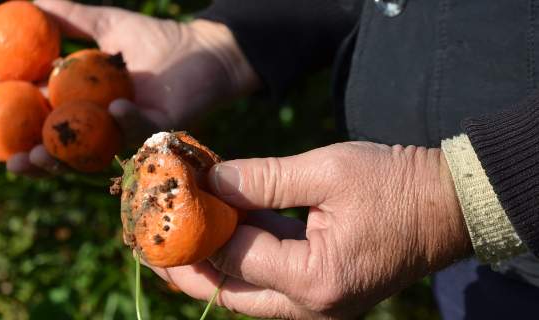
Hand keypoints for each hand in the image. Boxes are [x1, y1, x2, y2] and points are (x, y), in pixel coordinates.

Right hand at [0, 0, 259, 175]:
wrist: (203, 47)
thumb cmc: (154, 39)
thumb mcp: (105, 24)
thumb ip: (68, 18)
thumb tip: (25, 1)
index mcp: (82, 102)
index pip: (38, 112)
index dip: (8, 110)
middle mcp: (99, 125)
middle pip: (56, 147)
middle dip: (28, 156)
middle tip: (6, 157)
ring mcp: (125, 134)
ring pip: (89, 154)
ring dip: (61, 158)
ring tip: (36, 155)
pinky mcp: (156, 134)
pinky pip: (137, 132)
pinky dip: (124, 122)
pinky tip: (113, 111)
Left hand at [145, 142, 471, 318]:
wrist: (450, 204)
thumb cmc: (396, 183)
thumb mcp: (327, 170)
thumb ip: (263, 179)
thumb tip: (211, 181)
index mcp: (315, 279)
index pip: (233, 257)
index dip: (195, 226)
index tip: (165, 198)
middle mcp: (315, 305)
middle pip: (230, 292)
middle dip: (186, 268)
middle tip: (147, 244)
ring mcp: (320, 303)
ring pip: (246, 292)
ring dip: (210, 264)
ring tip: (171, 239)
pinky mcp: (323, 291)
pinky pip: (269, 283)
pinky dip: (241, 260)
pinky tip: (217, 234)